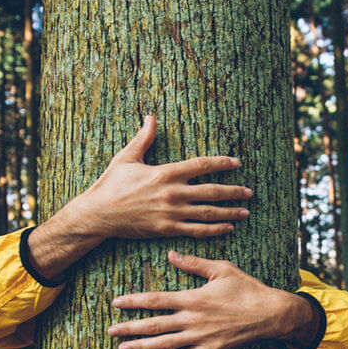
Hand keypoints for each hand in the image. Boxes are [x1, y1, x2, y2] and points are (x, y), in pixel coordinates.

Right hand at [69, 115, 251, 239]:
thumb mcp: (126, 157)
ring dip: (229, 212)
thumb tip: (150, 117)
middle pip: (211, 191)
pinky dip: (214, 230)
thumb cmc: (111, 185)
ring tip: (245, 211)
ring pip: (207, 213)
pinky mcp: (166, 229)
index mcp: (165, 173)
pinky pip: (196, 231)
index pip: (200, 165)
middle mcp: (172, 193)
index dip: (221, 163)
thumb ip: (143, 138)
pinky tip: (228, 227)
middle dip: (233, 191)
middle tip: (249, 191)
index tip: (236, 163)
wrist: (98, 214)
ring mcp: (171, 213)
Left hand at [108, 251, 318, 348]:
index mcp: (192, 298)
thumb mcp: (221, 269)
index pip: (155, 300)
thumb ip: (194, 263)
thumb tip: (170, 254)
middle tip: (110, 331)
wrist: (270, 314)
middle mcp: (192, 320)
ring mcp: (199, 338)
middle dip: (129, 328)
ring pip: (164, 344)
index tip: (116, 303)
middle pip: (154, 325)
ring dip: (141, 347)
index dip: (134, 301)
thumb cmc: (246, 288)